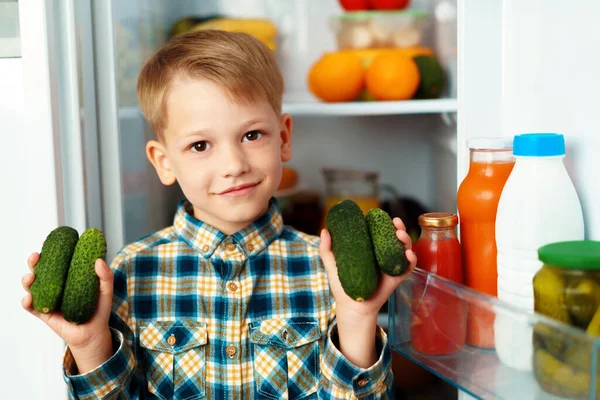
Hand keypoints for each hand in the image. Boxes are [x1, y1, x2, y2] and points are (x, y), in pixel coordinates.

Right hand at [21, 253, 113, 371]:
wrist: (93, 333)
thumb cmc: (99, 310)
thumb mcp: (106, 291)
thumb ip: (105, 276)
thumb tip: (98, 261)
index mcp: (68, 277)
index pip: (57, 261)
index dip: (50, 251)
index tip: (47, 242)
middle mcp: (56, 286)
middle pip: (40, 270)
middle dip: (34, 262)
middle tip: (36, 256)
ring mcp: (48, 299)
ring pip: (32, 286)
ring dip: (28, 279)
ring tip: (31, 276)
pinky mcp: (44, 313)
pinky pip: (31, 307)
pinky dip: (27, 301)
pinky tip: (29, 298)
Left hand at [319, 217, 416, 318]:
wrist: (351, 307)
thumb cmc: (342, 286)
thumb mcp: (332, 265)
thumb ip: (327, 249)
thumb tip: (324, 230)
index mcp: (370, 249)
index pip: (380, 231)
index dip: (383, 222)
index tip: (381, 215)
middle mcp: (382, 255)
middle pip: (395, 237)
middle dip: (399, 227)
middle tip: (395, 223)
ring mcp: (390, 265)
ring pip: (404, 248)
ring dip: (406, 240)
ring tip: (401, 236)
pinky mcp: (397, 277)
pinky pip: (408, 267)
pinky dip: (411, 259)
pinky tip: (407, 254)